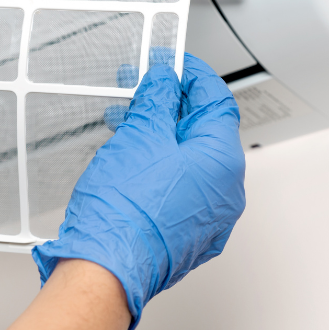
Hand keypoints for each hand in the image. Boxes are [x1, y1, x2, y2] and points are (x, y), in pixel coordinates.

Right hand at [32, 53, 245, 329]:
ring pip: (186, 162)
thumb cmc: (123, 210)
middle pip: (201, 132)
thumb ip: (156, 101)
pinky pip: (176, 189)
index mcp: (221, 161)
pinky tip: (128, 159)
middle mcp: (223, 192)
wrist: (105, 264)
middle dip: (168, 107)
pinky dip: (156, 167)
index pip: (216, 101)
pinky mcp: (183, 233)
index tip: (170, 65)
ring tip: (123, 124)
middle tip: (140, 90)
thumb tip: (164, 82)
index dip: (191, 76)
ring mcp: (206, 217)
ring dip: (157, 137)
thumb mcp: (139, 135)